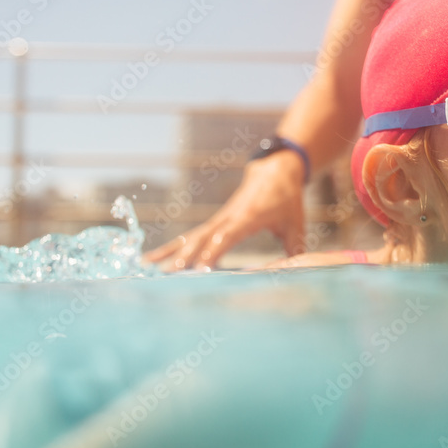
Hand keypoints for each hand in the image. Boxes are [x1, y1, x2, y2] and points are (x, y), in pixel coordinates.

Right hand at [145, 151, 306, 270]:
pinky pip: (189, 237)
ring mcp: (218, 220)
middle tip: (168, 275)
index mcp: (247, 218)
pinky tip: (152, 259)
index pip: (226, 237)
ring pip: (190, 238)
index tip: (200, 269)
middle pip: (201, 239)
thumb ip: (295, 248)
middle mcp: (227, 218)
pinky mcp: (214, 223)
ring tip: (148, 268)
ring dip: (170, 253)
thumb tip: (298, 271)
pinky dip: (170, 248)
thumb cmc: (287, 199)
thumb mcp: (295, 223)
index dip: (213, 252)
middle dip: (185, 257)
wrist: (275, 172)